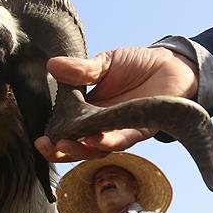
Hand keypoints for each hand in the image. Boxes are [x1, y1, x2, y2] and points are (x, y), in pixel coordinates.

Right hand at [34, 46, 197, 161]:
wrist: (172, 65)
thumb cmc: (139, 65)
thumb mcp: (106, 62)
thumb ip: (82, 70)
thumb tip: (52, 65)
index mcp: (91, 110)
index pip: (68, 129)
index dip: (54, 136)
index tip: (39, 138)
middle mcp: (104, 125)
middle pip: (79, 145)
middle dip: (61, 150)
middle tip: (46, 146)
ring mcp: (121, 129)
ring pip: (98, 148)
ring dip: (81, 148)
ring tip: (65, 143)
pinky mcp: (141, 129)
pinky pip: (122, 140)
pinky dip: (107, 140)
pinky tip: (94, 137)